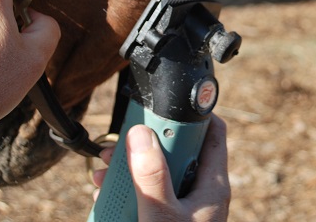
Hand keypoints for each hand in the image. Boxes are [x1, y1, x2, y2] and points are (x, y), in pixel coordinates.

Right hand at [92, 116, 230, 221]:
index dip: (191, 115)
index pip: (212, 133)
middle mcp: (200, 192)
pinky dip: (126, 191)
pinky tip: (105, 191)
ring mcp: (182, 208)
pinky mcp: (165, 221)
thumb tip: (141, 133)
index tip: (162, 105)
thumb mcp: (161, 215)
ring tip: (103, 167)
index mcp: (212, 184)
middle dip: (146, 143)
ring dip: (129, 168)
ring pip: (157, 173)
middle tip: (120, 140)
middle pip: (176, 151)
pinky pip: (147, 197)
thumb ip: (152, 175)